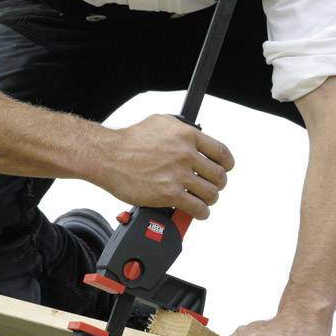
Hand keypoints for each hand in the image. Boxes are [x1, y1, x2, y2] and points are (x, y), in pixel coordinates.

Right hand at [96, 114, 234, 218]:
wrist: (108, 156)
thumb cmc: (130, 140)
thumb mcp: (160, 122)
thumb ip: (182, 130)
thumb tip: (195, 136)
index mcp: (187, 135)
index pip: (222, 152)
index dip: (227, 164)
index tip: (225, 169)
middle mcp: (185, 154)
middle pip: (219, 176)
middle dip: (218, 184)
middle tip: (211, 187)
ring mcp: (178, 174)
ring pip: (210, 193)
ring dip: (209, 199)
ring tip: (203, 200)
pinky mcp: (169, 194)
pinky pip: (197, 208)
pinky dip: (201, 213)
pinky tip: (197, 212)